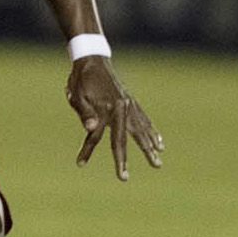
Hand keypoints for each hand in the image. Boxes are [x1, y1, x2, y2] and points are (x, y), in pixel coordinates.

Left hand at [67, 56, 162, 181]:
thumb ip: (85, 113)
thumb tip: (92, 130)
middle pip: (125, 139)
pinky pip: (145, 120)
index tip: (79, 164)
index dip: (86, 150)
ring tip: (159, 160)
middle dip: (123, 160)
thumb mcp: (77, 95)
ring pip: (141, 130)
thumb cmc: (81, 79)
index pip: (95, 136)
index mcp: (106, 108)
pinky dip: (152, 131)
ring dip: (149, 147)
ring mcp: (129, 105)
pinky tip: (160, 141)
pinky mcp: (132, 102)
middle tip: (124, 178)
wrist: (93, 58)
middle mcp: (121, 108)